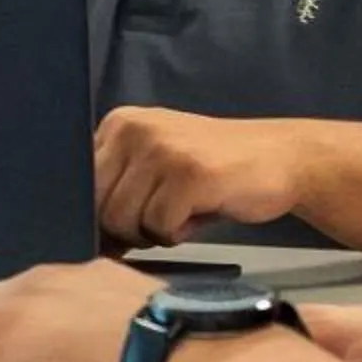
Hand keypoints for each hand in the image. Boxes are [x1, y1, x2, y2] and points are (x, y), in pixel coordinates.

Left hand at [94, 108, 301, 246]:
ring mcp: (162, 148)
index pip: (80, 186)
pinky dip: (180, 234)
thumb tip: (85, 238)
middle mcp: (134, 129)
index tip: (129, 220)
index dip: (100, 215)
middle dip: (129, 228)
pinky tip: (201, 212)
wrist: (282, 158)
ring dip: (155, 232)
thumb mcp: (157, 165)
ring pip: (124, 222)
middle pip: (98, 208)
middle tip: (165, 217)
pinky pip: (161, 228)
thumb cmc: (214, 173)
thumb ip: (118, 186)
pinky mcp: (189, 173)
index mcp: (119, 123)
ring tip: (184, 212)